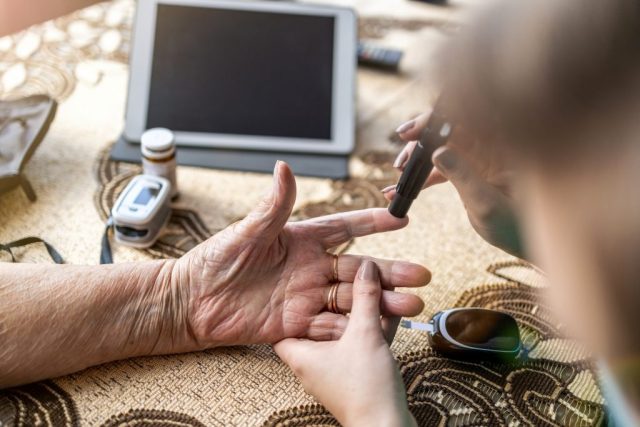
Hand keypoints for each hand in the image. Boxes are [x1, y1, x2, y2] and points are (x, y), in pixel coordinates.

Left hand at [171, 161, 429, 348]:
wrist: (192, 302)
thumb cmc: (215, 260)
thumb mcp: (246, 231)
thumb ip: (272, 206)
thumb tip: (284, 167)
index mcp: (300, 240)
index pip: (344, 227)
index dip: (372, 223)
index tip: (402, 218)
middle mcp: (309, 268)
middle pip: (358, 270)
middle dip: (390, 272)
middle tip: (421, 275)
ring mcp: (305, 297)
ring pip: (352, 300)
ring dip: (381, 303)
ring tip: (410, 305)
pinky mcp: (296, 324)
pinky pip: (331, 328)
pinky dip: (354, 329)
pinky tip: (377, 331)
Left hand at [274, 260, 415, 426]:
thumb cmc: (365, 390)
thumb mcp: (364, 335)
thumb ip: (365, 298)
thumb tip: (366, 267)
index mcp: (300, 353)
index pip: (282, 323)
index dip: (290, 301)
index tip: (301, 280)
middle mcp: (313, 361)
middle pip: (322, 319)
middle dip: (340, 298)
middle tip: (350, 276)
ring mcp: (335, 369)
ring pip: (346, 330)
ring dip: (363, 311)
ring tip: (379, 288)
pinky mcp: (356, 375)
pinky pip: (361, 342)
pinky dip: (373, 327)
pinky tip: (392, 311)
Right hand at [385, 111, 523, 257]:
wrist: (527, 242)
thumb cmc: (517, 227)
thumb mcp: (488, 205)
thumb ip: (463, 176)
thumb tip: (436, 152)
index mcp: (501, 144)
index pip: (465, 116)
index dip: (435, 118)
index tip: (411, 132)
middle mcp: (490, 142)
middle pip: (448, 125)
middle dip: (421, 137)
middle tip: (402, 158)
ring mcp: (479, 154)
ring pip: (441, 142)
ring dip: (418, 154)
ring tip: (400, 171)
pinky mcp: (470, 167)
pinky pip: (443, 161)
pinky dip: (423, 172)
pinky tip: (405, 186)